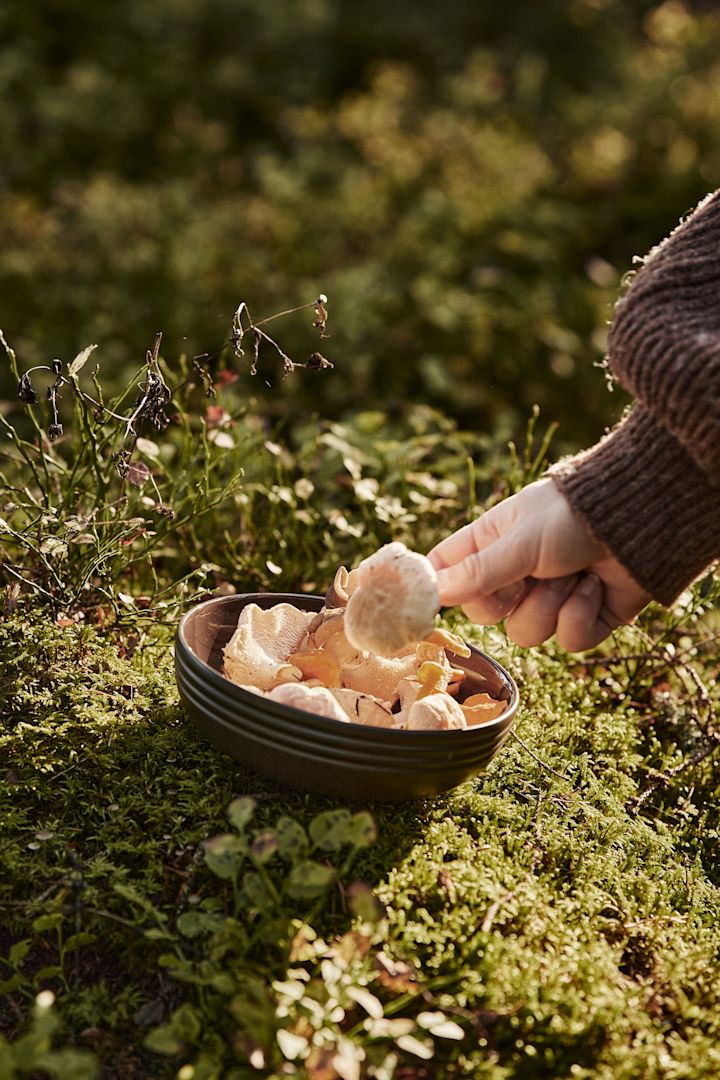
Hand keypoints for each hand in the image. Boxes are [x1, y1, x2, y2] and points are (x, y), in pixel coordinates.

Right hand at [426, 478, 650, 651]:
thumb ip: (476, 572)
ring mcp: (550, 598)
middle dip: (508, 600)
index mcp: (491, 544)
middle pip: (484, 614)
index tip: (429, 605)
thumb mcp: (518, 543)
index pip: (446, 573)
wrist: (640, 521)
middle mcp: (516, 573)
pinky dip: (581, 614)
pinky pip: (566, 641)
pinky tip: (595, 585)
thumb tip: (432, 593)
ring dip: (551, 604)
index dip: (437, 590)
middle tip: (526, 575)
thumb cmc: (572, 516)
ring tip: (573, 573)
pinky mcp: (584, 619)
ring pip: (525, 633)